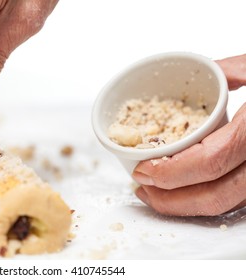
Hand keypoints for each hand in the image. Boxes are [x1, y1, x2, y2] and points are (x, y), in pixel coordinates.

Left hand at [132, 54, 245, 215]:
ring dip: (185, 205)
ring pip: (228, 205)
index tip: (142, 169)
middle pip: (215, 196)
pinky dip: (206, 198)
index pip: (209, 162)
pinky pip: (238, 197)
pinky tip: (187, 190)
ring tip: (157, 195)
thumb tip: (207, 72)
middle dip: (170, 199)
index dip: (170, 172)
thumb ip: (234, 68)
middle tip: (143, 189)